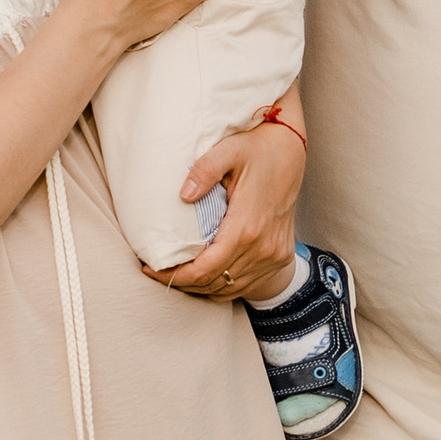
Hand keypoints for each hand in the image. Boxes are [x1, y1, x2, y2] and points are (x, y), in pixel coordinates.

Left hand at [150, 113, 307, 303]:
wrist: (290, 154)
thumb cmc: (256, 150)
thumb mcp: (229, 151)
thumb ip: (205, 170)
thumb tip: (183, 195)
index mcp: (247, 227)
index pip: (205, 269)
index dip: (175, 275)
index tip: (151, 269)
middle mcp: (262, 249)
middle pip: (214, 283)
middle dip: (181, 282)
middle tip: (157, 272)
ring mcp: (273, 256)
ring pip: (229, 289)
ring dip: (200, 287)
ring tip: (176, 275)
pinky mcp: (279, 258)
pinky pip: (245, 286)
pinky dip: (221, 287)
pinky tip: (204, 276)